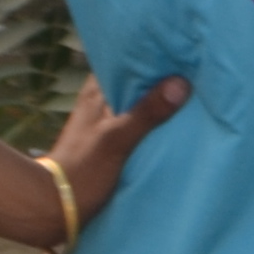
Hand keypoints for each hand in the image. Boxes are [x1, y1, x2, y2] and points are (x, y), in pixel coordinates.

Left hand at [42, 67, 192, 239]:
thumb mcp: (117, 140)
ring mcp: (108, 119)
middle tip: (197, 65)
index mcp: (97, 90)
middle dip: (163, 73)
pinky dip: (157, 117)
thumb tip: (182, 82)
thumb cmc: (82, 171)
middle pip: (137, 78)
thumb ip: (147, 112)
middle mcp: (102, 99)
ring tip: (195, 87)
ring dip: (161, 96)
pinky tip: (177, 118)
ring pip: (140, 99)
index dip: (152, 51)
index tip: (181, 45)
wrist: (57, 208)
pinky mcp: (114, 139)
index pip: (126, 57)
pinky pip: (141, 119)